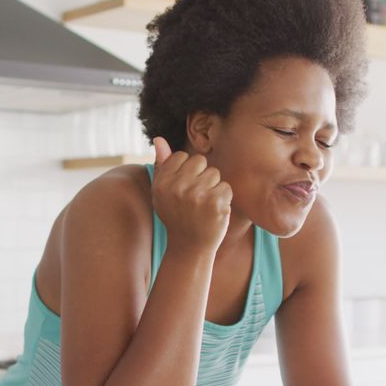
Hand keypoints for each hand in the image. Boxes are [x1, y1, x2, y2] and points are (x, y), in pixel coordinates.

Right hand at [150, 137, 231, 252]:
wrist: (189, 247)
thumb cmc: (176, 215)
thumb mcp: (162, 192)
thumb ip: (161, 164)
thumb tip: (159, 138)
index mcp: (162, 182)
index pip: (182, 156)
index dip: (186, 172)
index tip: (183, 189)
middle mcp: (178, 187)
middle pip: (200, 161)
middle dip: (201, 176)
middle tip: (195, 198)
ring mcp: (197, 195)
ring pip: (215, 173)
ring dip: (213, 187)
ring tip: (204, 205)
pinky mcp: (215, 203)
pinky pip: (226, 187)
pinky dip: (223, 199)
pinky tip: (214, 211)